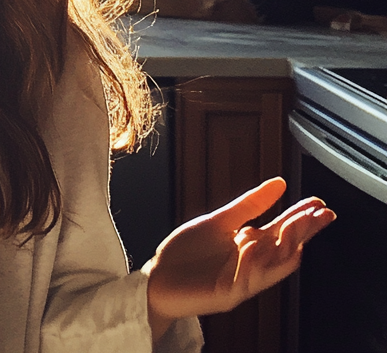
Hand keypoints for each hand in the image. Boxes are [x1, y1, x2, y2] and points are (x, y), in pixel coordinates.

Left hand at [143, 177, 334, 339]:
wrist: (159, 278)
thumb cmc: (188, 253)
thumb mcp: (220, 221)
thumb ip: (249, 205)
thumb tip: (279, 184)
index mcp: (251, 247)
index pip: (283, 231)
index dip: (302, 218)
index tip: (320, 204)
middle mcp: (252, 266)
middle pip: (284, 249)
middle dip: (302, 232)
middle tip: (318, 215)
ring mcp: (241, 282)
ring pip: (270, 267)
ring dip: (283, 246)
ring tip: (294, 226)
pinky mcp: (225, 295)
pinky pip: (244, 280)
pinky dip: (250, 263)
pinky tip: (253, 245)